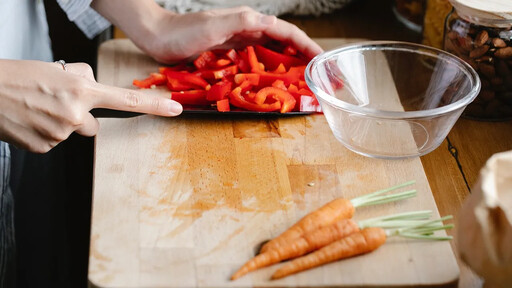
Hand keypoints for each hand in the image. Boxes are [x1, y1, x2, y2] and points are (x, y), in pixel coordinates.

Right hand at [0, 60, 181, 152]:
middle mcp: (75, 114)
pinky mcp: (45, 147)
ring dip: (58, 123)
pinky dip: (44, 133)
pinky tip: (30, 121)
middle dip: (79, 117)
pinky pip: (54, 142)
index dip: (154, 105)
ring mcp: (60, 134)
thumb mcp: (58, 69)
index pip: (126, 100)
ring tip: (36, 109)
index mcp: (81, 90)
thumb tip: (94, 88)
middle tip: (53, 103)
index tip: (175, 109)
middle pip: (92, 125)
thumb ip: (83, 80)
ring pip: (71, 133)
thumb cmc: (17, 77)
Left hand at [91, 1, 322, 62]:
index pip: (288, 33)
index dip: (307, 47)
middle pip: (285, 43)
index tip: (322, 63)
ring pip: (273, 52)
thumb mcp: (214, 26)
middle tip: (319, 77)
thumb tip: (268, 24)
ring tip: (303, 83)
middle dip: (305, 57)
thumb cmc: (183, 32)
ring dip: (290, 66)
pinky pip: (258, 61)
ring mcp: (240, 41)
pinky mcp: (230, 52)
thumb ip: (240, 23)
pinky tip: (274, 82)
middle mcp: (249, 30)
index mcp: (250, 22)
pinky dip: (271, 70)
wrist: (158, 35)